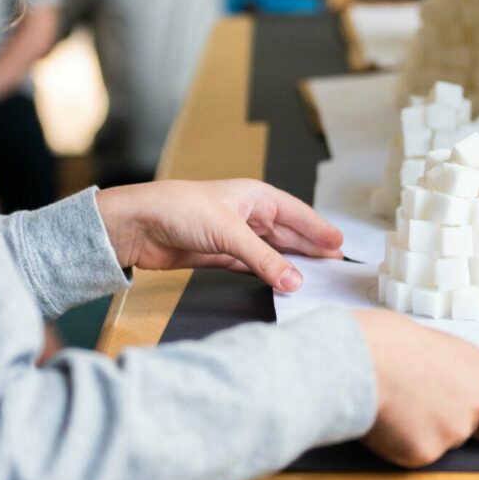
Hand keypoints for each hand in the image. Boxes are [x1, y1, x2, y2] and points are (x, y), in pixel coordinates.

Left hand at [95, 179, 343, 292]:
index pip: (296, 213)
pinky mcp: (219, 255)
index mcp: (254, 196)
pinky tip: (281, 283)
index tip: (340, 244)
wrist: (138, 225)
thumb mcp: (228, 233)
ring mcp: (234, 235)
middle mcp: (247, 214)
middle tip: (336, 266)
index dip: (318, 229)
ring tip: (315, 278)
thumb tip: (295, 281)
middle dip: (310, 248)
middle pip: (287, 233)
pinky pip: (253, 265)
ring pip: (272, 251)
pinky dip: (268, 274)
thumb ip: (264, 259)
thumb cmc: (179, 209)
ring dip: (291, 264)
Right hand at [352, 308, 478, 466]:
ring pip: (436, 442)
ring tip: (388, 400)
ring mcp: (451, 432)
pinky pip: (408, 453)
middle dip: (440, 422)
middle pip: (466, 431)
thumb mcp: (428, 344)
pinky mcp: (423, 452)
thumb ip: (446, 371)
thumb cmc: (383, 339)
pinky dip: (394, 440)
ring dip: (415, 430)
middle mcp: (474, 404)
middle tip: (410, 401)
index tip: (464, 416)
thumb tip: (436, 385)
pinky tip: (379, 416)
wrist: (357, 357)